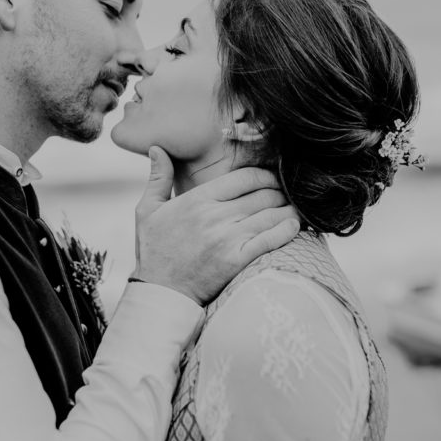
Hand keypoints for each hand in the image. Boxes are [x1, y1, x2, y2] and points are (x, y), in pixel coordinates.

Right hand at [133, 147, 298, 304]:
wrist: (160, 292)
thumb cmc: (154, 251)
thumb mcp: (147, 210)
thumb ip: (157, 178)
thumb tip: (157, 148)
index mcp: (197, 200)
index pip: (245, 177)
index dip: (265, 176)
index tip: (271, 180)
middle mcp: (214, 216)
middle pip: (263, 194)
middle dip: (280, 192)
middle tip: (287, 195)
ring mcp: (227, 238)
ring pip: (271, 214)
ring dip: (288, 210)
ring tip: (294, 209)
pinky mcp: (236, 260)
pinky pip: (270, 239)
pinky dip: (286, 230)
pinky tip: (294, 226)